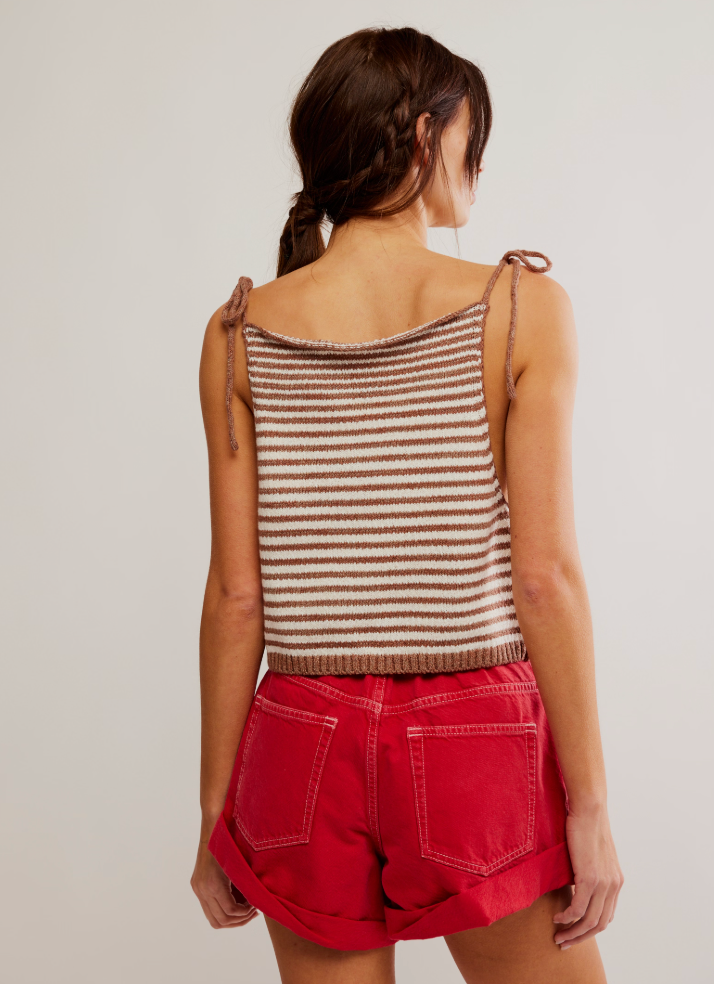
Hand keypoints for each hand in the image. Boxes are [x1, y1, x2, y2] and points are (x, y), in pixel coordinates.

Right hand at [191, 839, 258, 928]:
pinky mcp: (197, 887)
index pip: (230, 911)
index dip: (245, 913)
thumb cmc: (231, 843)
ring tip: (245, 911)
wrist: (213, 828)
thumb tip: (258, 902)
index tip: (256, 907)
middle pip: (220, 921)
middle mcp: (203, 889)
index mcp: (214, 883)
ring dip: (231, 920)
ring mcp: (198, 889)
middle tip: (253, 913)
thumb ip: (245, 885)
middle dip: (239, 921)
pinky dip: (223, 912)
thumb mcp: (240, 864)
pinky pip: (209, 910)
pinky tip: (235, 904)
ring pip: (213, 920)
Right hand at [553, 804, 623, 949]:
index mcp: (615, 881)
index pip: (606, 915)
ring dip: (572, 932)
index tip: (574, 933)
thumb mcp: (591, 853)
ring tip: (558, 936)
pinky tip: (557, 917)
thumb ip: (588, 871)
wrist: (589, 808)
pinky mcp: (590, 877)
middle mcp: (613, 885)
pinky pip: (579, 908)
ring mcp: (603, 883)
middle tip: (564, 942)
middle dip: (581, 937)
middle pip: (600, 924)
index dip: (590, 929)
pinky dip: (567, 917)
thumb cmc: (585, 825)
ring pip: (590, 921)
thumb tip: (573, 882)